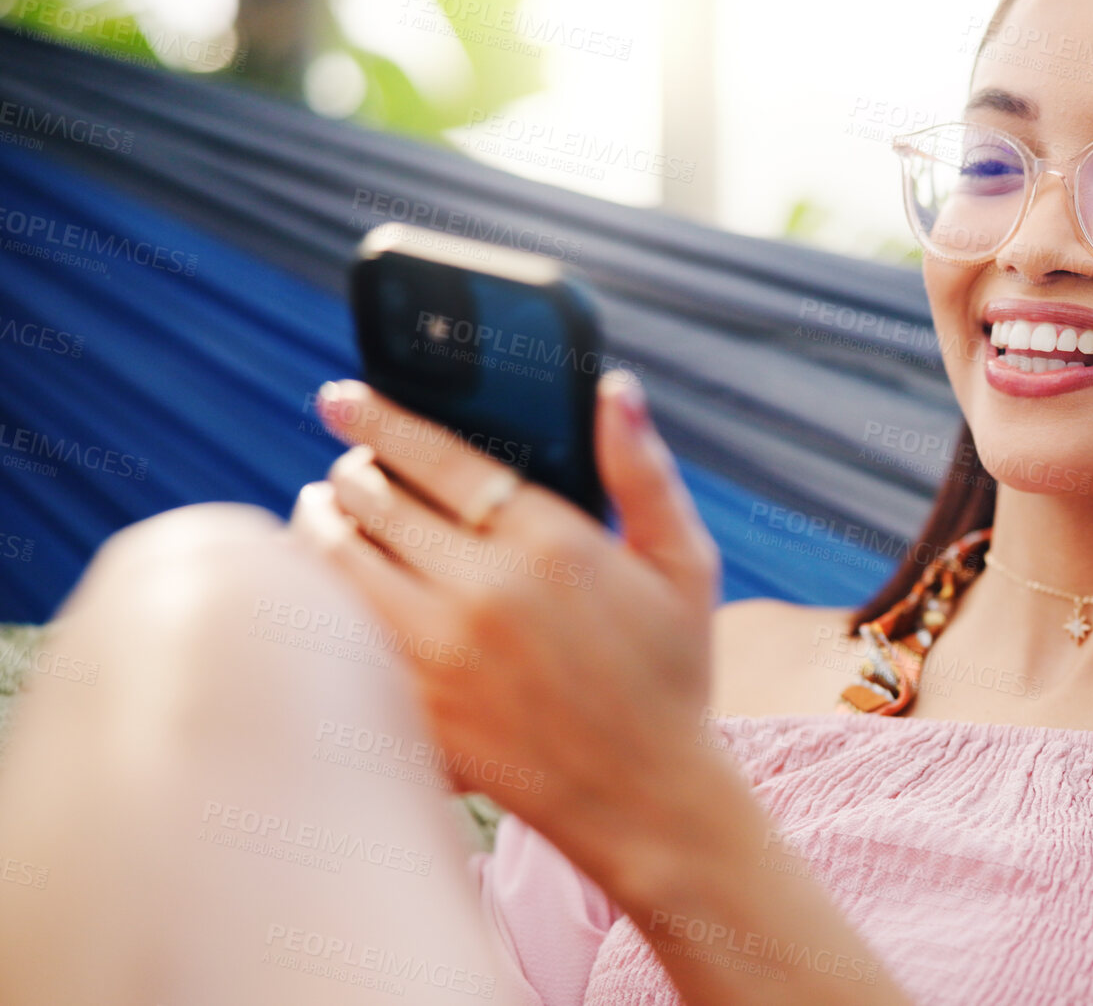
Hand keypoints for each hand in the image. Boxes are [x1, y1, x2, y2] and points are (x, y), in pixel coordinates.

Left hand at [287, 370, 723, 880]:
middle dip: (349, 473)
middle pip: (371, 500)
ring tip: (325, 518)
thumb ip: (643, 471)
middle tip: (348, 471)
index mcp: (550, 542)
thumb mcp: (683, 563)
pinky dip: (315, 601)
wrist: (647, 797)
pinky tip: (326, 590)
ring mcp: (442, 653)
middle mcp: (487, 590)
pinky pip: (335, 634)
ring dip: (319, 527)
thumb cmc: (670, 674)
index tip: (340, 399)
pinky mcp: (414, 707)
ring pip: (335, 561)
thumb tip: (615, 389)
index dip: (376, 417)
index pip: (434, 455)